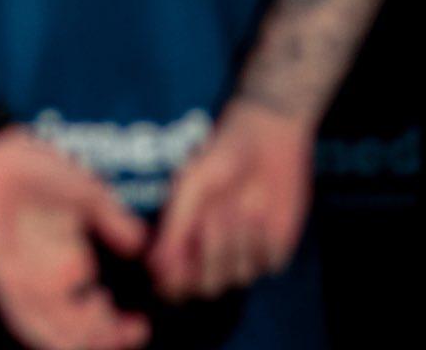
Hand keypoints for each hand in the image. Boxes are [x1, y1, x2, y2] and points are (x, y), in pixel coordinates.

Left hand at [0, 127, 151, 349]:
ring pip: (56, 332)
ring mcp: (27, 283)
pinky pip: (22, 318)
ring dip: (82, 341)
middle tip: (134, 331)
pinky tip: (66, 338)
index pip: (100, 311)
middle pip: (82, 329)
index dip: (120, 328)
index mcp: (72, 263)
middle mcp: (52, 281)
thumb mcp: (88, 194)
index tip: (142, 326)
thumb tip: (147, 250)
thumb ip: (117, 223)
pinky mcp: (3, 281)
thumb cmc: (40, 168)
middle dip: (108, 339)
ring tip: (108, 333)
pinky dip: (43, 335)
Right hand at [149, 100, 312, 302]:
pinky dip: (259, 240)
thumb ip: (174, 225)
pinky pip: (265, 263)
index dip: (172, 282)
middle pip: (205, 287)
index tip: (174, 271)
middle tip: (210, 219)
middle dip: (208, 256)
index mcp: (184, 239)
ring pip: (234, 276)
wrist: (265, 139)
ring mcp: (243, 255)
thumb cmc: (219, 156)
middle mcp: (211, 253)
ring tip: (237, 206)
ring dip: (233, 243)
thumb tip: (154, 265)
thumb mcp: (191, 185)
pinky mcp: (272, 252)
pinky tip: (259, 213)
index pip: (174, 282)